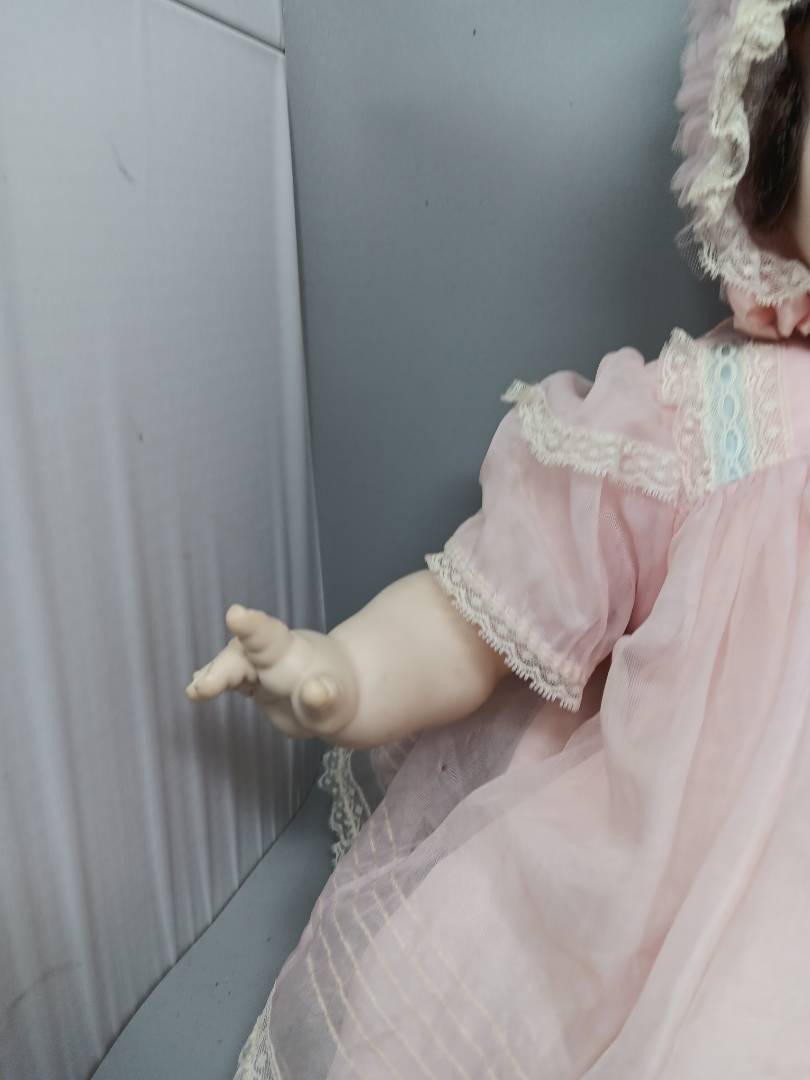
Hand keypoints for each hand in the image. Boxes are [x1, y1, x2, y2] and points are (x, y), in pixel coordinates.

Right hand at [185, 605, 358, 739]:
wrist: (332, 693)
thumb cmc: (335, 696)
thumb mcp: (336, 703)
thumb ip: (325, 698)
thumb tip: (315, 693)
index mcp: (292, 653)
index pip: (271, 636)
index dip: (252, 626)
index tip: (235, 614)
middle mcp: (269, 654)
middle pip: (241, 655)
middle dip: (222, 669)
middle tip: (201, 689)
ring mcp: (256, 665)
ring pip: (230, 665)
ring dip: (213, 676)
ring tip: (195, 691)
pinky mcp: (248, 679)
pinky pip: (227, 677)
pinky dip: (212, 682)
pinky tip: (196, 689)